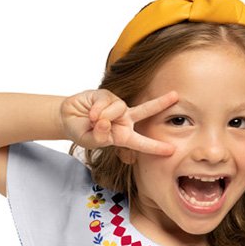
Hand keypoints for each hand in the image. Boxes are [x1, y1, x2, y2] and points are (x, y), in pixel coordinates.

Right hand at [60, 88, 178, 155]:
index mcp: (123, 136)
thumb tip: (106, 122)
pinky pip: (106, 101)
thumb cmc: (82, 132)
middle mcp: (124, 120)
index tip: (171, 151)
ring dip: (104, 116)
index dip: (156, 147)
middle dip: (160, 103)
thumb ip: (99, 137)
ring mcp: (116, 106)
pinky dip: (97, 109)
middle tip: (176, 96)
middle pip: (146, 111)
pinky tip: (90, 113)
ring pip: (119, 109)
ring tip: (92, 120)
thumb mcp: (90, 141)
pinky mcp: (107, 95)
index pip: (142, 143)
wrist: (68, 118)